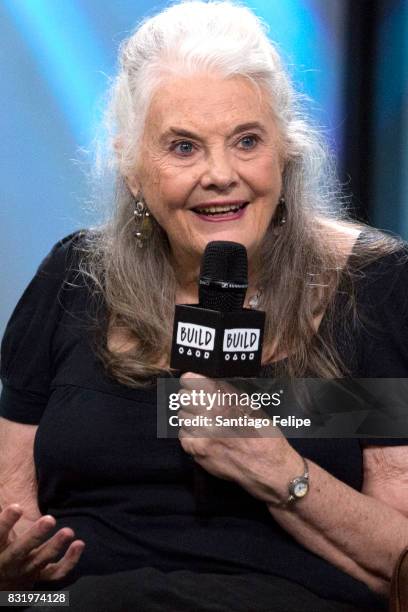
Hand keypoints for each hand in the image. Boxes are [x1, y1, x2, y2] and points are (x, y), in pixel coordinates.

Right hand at [0, 503, 84, 588]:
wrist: (1, 576)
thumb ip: (1, 512)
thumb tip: (3, 482)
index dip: (5, 522)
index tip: (17, 506)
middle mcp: (9, 561)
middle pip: (20, 550)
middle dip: (34, 535)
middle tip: (50, 519)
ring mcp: (26, 570)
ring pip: (41, 561)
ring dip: (55, 546)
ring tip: (69, 531)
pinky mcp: (40, 576)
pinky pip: (56, 573)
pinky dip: (69, 561)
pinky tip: (80, 544)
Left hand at [177, 373, 298, 503]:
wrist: (268, 468)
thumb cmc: (264, 435)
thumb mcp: (250, 405)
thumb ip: (226, 393)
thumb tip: (208, 383)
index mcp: (223, 401)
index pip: (190, 381)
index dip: (192, 381)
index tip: (193, 382)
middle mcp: (209, 417)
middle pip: (184, 398)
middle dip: (191, 398)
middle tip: (201, 402)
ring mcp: (200, 436)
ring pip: (182, 416)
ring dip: (191, 416)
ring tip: (205, 421)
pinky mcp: (197, 452)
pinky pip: (183, 436)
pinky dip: (191, 433)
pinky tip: (203, 435)